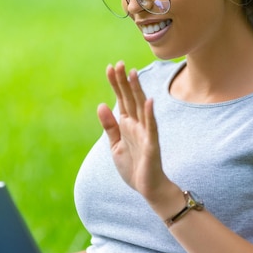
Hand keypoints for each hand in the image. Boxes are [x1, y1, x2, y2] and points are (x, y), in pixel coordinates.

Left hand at [97, 62, 171, 203]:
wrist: (148, 188)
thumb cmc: (134, 167)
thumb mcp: (115, 146)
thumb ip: (110, 126)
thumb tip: (101, 105)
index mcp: (127, 125)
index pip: (121, 99)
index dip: (116, 84)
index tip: (110, 67)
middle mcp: (137, 125)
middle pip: (130, 98)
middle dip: (124, 82)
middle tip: (119, 63)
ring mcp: (146, 133)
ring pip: (140, 107)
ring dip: (137, 90)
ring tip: (132, 74)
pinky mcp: (151, 145)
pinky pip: (151, 127)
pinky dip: (149, 114)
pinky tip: (148, 101)